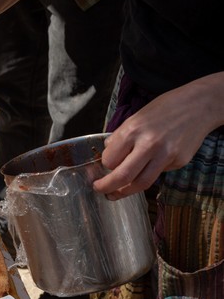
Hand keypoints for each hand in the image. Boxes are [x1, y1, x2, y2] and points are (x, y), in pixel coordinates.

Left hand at [93, 72, 223, 199]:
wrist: (199, 105)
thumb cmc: (165, 109)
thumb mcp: (136, 117)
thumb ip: (120, 137)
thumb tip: (107, 154)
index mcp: (133, 130)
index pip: (109, 159)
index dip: (104, 165)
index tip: (104, 166)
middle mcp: (149, 144)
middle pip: (122, 176)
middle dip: (106, 187)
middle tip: (99, 189)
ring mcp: (166, 155)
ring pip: (141, 183)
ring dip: (124, 192)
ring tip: (114, 194)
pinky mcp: (179, 161)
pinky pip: (157, 174)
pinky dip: (148, 174)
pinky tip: (147, 167)